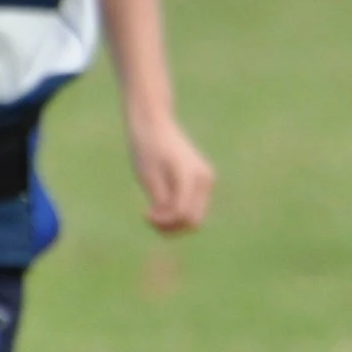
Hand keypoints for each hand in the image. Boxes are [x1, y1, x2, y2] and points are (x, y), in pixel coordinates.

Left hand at [129, 119, 213, 234]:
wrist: (155, 125)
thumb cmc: (147, 148)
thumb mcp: (148, 178)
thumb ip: (162, 202)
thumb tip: (173, 221)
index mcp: (190, 177)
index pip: (182, 214)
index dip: (162, 223)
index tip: (145, 213)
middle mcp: (204, 180)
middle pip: (194, 220)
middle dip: (171, 226)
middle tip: (149, 216)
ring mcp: (207, 181)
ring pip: (196, 217)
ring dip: (175, 221)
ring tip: (153, 211)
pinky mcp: (203, 181)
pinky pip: (194, 207)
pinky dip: (178, 212)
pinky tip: (160, 203)